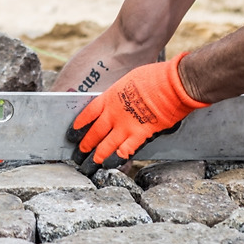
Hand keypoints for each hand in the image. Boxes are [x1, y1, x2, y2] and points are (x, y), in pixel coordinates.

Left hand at [66, 55, 207, 174]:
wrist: (171, 84)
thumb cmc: (154, 77)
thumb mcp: (129, 80)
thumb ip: (121, 94)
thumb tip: (119, 101)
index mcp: (109, 97)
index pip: (87, 114)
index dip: (78, 125)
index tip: (72, 134)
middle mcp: (113, 114)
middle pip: (94, 133)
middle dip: (85, 145)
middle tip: (78, 154)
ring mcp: (125, 125)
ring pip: (105, 146)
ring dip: (96, 157)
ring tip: (90, 165)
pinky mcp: (140, 135)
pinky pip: (124, 151)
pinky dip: (116, 160)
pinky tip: (110, 166)